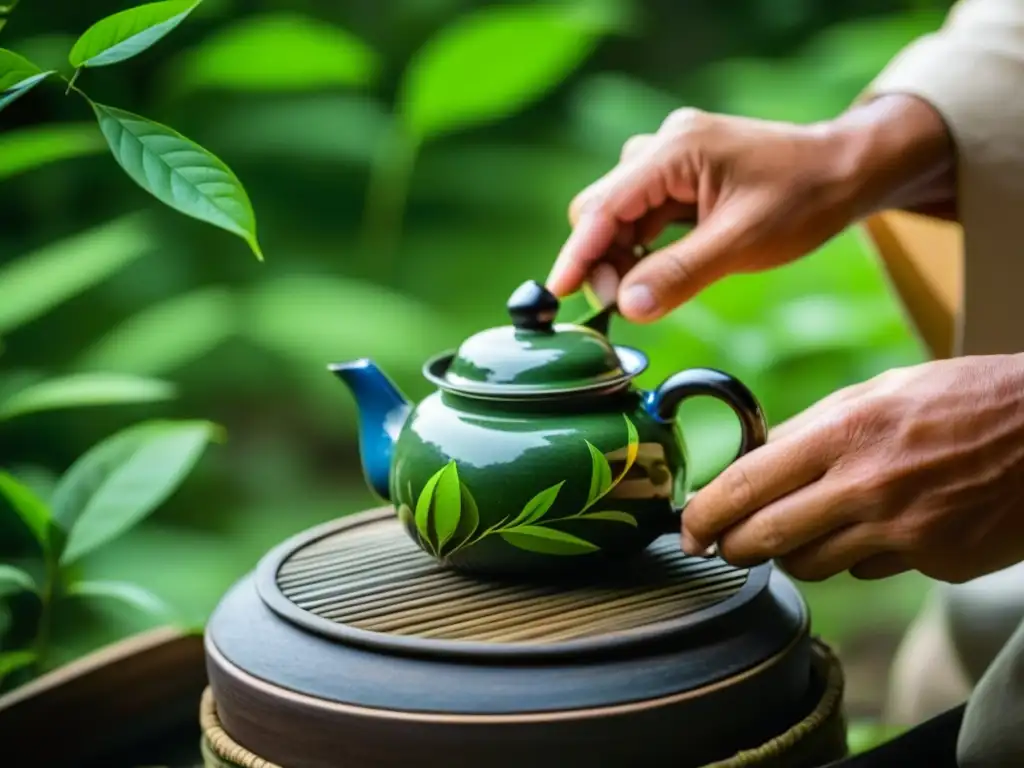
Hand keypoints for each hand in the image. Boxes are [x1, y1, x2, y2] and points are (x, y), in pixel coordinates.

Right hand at [547, 96, 953, 321]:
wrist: (846, 171)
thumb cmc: (805, 198)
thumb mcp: (743, 242)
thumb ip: (680, 273)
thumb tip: (628, 307)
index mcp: (675, 150)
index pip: (604, 205)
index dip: (579, 252)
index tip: (560, 293)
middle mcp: (663, 147)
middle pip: (604, 209)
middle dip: (602, 259)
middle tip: (621, 305)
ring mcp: (671, 161)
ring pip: (621, 217)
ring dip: (622, 257)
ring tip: (644, 294)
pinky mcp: (681, 179)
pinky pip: (644, 217)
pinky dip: (643, 249)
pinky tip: (657, 273)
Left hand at [681, 355, 1023, 583]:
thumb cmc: (968, 400)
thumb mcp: (881, 390)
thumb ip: (814, 428)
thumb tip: (758, 457)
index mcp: (846, 432)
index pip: (746, 485)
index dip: (705, 514)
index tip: (688, 529)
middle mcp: (867, 487)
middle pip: (766, 539)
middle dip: (732, 548)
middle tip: (720, 546)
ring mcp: (903, 532)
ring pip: (811, 567)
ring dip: (791, 554)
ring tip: (802, 529)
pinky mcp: (935, 562)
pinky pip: (869, 571)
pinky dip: (859, 556)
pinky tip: (881, 527)